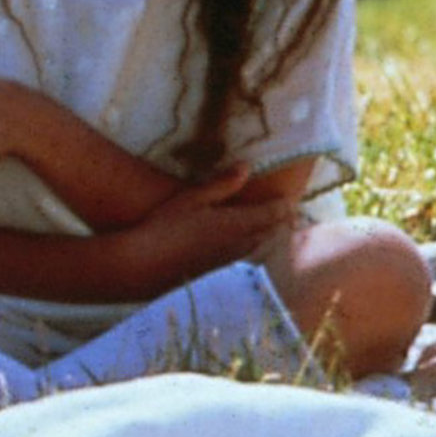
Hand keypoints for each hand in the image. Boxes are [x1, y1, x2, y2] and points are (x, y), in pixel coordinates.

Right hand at [119, 166, 294, 285]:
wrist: (146, 264)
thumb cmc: (166, 225)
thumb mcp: (192, 198)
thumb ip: (222, 184)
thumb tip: (247, 166)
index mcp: (237, 224)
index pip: (272, 214)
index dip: (284, 205)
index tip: (289, 197)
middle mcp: (240, 244)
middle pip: (271, 232)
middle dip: (280, 221)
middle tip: (287, 212)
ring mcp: (230, 260)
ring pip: (259, 246)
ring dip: (268, 235)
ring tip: (270, 227)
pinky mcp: (218, 270)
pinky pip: (246, 256)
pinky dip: (253, 247)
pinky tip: (243, 245)